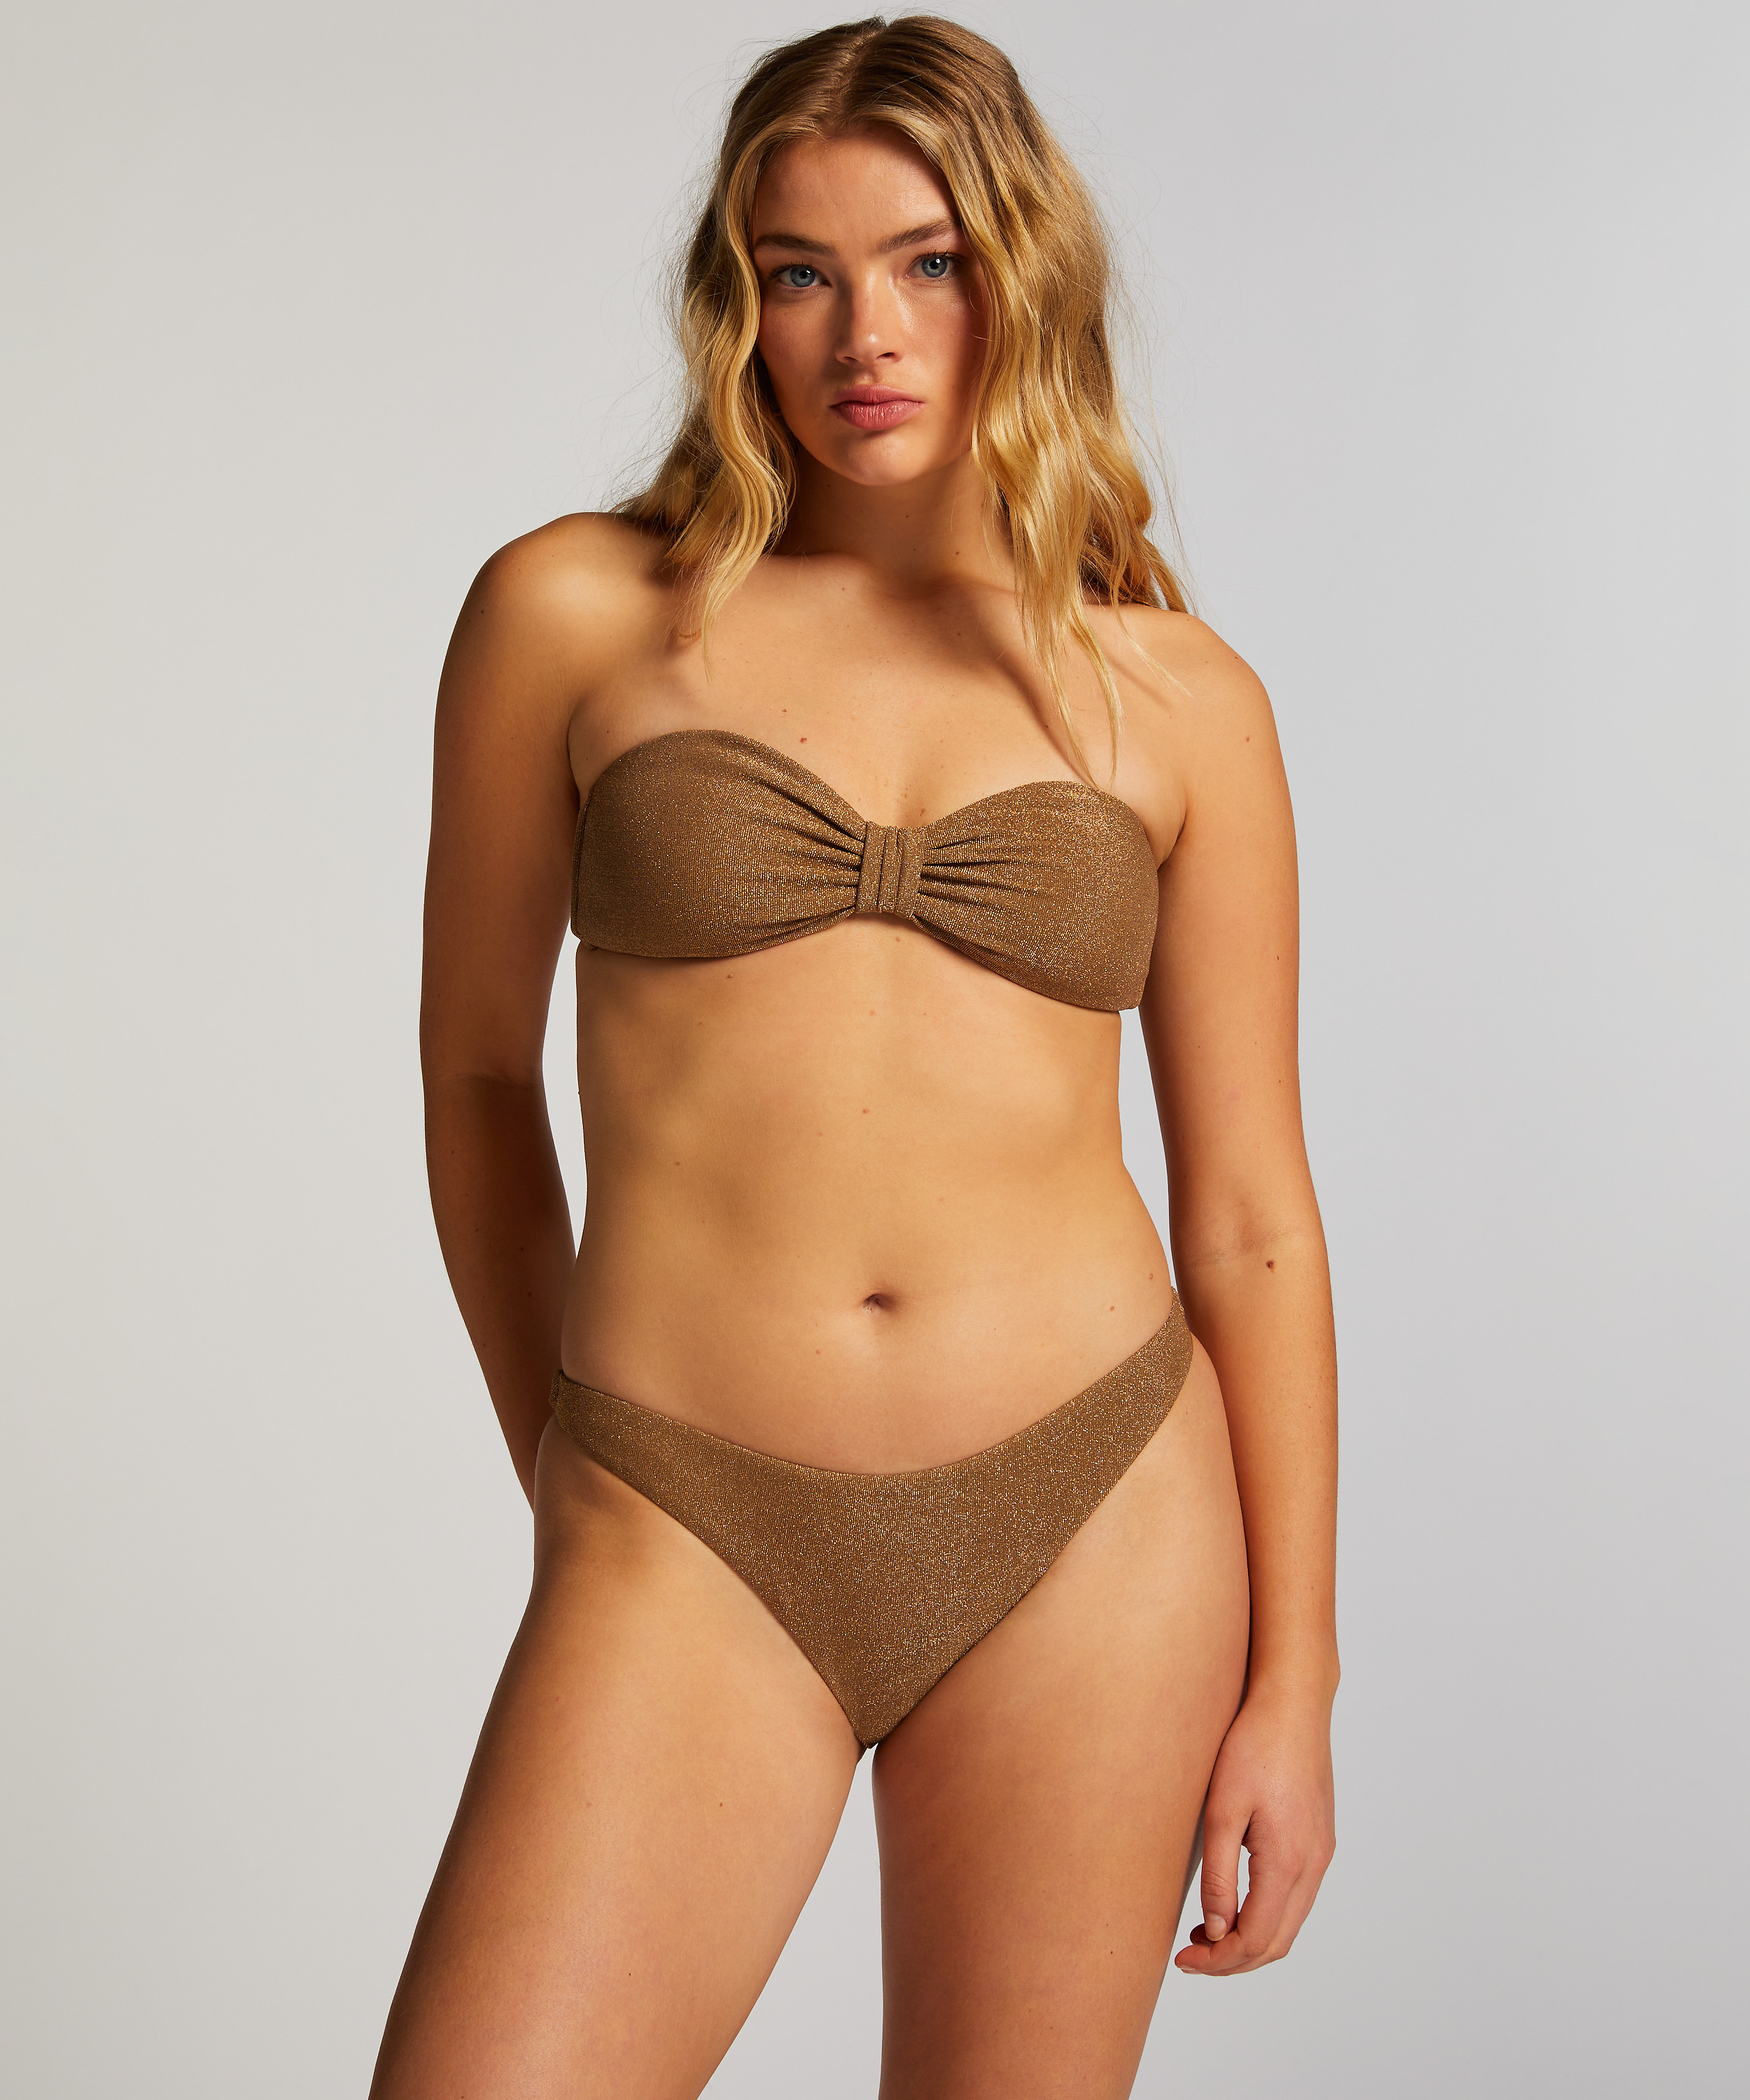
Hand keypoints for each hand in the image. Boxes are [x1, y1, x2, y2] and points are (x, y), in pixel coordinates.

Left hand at [1175, 1679, 1335, 1975]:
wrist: (1293, 1703)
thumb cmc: (1254, 1744)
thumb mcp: (1222, 1809)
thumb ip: (1219, 1874)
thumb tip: (1215, 1928)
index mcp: (1288, 1861)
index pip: (1257, 1939)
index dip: (1219, 1961)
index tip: (1184, 1961)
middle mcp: (1314, 1864)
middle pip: (1277, 1941)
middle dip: (1234, 1959)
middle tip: (1191, 1955)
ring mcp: (1321, 1852)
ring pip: (1290, 1922)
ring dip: (1251, 1938)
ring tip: (1207, 1932)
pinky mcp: (1319, 1839)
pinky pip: (1297, 1896)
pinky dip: (1267, 1914)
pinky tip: (1237, 1900)